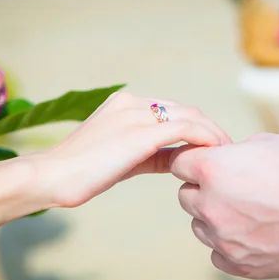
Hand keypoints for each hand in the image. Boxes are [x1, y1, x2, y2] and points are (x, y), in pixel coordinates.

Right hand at [29, 92, 230, 207]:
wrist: (52, 176)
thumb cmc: (81, 173)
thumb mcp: (120, 157)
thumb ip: (150, 153)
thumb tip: (177, 159)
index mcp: (125, 104)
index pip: (172, 110)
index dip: (196, 127)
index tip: (210, 146)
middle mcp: (132, 102)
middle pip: (185, 110)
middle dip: (209, 129)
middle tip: (225, 151)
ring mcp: (136, 114)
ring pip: (189, 116)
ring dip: (212, 134)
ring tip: (225, 154)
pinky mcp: (141, 132)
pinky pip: (186, 129)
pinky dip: (205, 139)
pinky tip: (214, 153)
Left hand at [169, 133, 278, 279]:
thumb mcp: (270, 142)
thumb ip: (238, 149)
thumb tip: (228, 156)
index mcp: (213, 169)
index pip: (179, 163)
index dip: (194, 161)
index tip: (208, 164)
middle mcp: (210, 205)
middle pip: (185, 196)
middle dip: (202, 190)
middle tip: (232, 188)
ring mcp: (222, 238)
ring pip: (199, 226)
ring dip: (213, 218)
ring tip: (246, 212)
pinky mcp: (237, 263)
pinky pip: (216, 253)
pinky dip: (227, 244)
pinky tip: (249, 234)